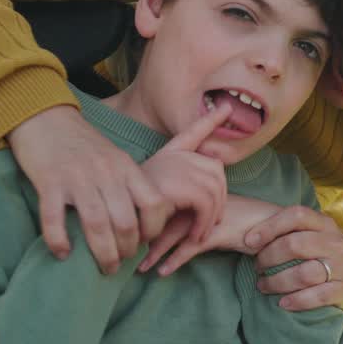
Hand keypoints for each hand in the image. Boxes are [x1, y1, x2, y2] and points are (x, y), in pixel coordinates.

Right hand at [8, 102, 230, 274]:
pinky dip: (59, 240)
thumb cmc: (81, 143)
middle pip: (125, 222)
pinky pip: (54, 219)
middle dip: (126, 250)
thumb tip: (139, 222)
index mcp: (125, 167)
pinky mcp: (49, 182)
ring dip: (102, 253)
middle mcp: (105, 173)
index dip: (153, 230)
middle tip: (120, 264)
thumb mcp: (114, 157)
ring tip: (103, 268)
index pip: (153, 203)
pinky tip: (63, 254)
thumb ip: (127, 183)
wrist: (44, 117)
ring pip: (96, 225)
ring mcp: (77, 178)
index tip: (144, 243)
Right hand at [135, 100, 235, 246]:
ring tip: (200, 234)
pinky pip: (206, 204)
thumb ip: (184, 183)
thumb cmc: (139, 216)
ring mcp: (174, 167)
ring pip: (214, 189)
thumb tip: (214, 174)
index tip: (225, 107)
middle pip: (216, 170)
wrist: (117, 222)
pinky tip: (195, 236)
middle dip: (221, 198)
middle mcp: (172, 156)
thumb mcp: (161, 194)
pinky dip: (204, 223)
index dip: (210, 120)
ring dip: (211, 217)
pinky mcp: (176, 184)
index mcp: (168, 154)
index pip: (192, 132)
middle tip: (211, 222)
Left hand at [137, 193, 280, 274]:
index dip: (147, 217)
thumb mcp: (218, 215)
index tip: (130, 229)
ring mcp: (207, 219)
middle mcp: (199, 204)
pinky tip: (163, 271)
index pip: (166, 203)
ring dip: (154, 252)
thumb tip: (179, 228)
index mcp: (198, 194)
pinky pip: (189, 248)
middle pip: (164, 218)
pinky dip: (174, 260)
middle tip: (125, 250)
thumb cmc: (247, 218)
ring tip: (140, 267)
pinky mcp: (216, 234)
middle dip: (144, 235)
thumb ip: (200, 217)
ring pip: (172, 234)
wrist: (273, 222)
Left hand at [245, 206, 342, 310]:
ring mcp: (342, 265)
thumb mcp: (314, 233)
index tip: (249, 242)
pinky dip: (297, 301)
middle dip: (269, 257)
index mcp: (324, 223)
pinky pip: (318, 296)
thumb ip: (290, 230)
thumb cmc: (323, 250)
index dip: (270, 227)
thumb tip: (249, 236)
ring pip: (304, 273)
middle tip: (257, 267)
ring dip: (278, 282)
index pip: (296, 216)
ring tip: (264, 286)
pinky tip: (283, 303)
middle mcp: (334, 242)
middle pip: (295, 245)